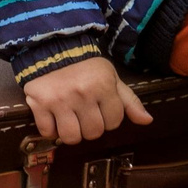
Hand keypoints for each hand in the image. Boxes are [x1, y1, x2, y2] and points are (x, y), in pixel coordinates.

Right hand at [21, 57, 152, 144]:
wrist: (53, 50)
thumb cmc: (87, 68)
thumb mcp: (112, 79)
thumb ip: (130, 101)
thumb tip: (147, 121)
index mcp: (103, 86)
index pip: (114, 122)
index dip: (109, 118)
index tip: (101, 108)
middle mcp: (82, 94)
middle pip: (93, 133)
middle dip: (91, 127)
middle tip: (85, 114)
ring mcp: (59, 100)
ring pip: (71, 137)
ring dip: (72, 133)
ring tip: (71, 120)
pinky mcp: (40, 104)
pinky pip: (48, 132)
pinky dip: (51, 130)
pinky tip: (54, 118)